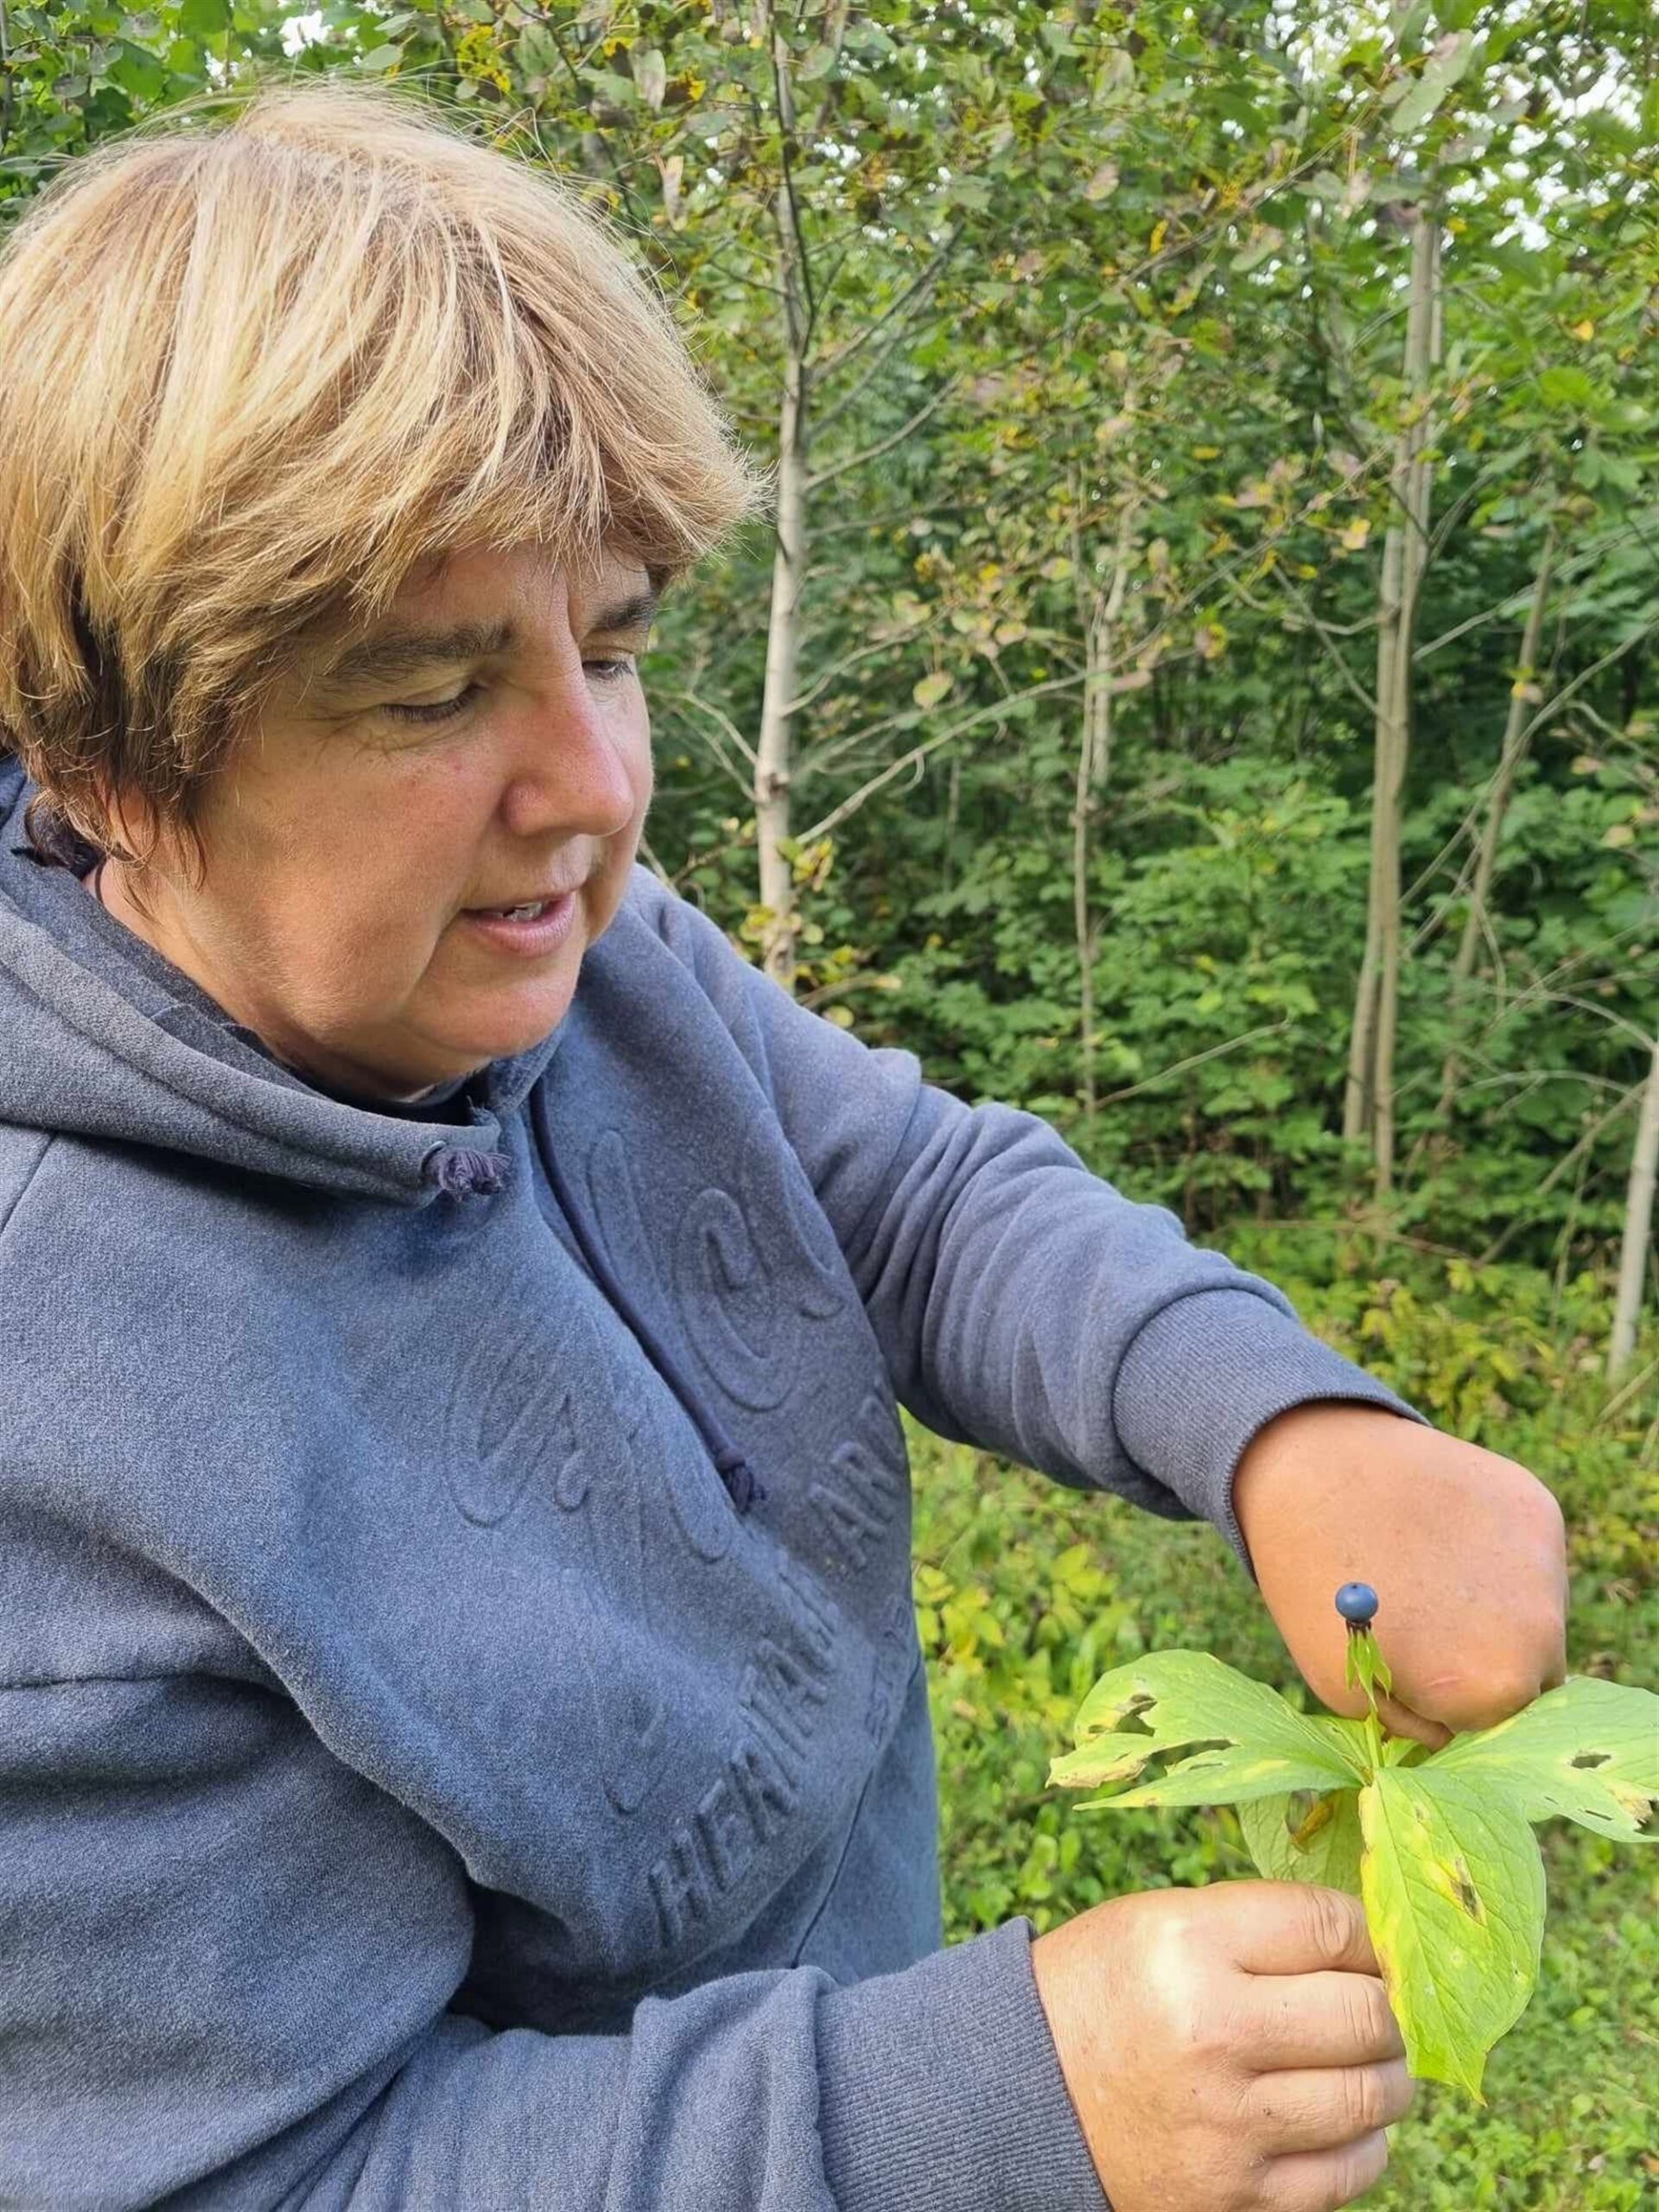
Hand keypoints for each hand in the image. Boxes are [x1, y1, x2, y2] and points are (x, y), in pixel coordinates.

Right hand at [1030, 1881, 1412, 2211]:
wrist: (1024, 2093)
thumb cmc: (1103, 1990)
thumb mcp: (1159, 1921)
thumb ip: (1258, 1925)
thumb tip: (1368, 1941)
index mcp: (1189, 1944)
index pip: (1329, 1926)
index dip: (1370, 1933)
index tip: (1372, 1944)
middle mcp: (1213, 2031)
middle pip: (1366, 2013)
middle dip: (1390, 2006)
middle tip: (1382, 2004)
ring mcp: (1229, 2122)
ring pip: (1371, 2096)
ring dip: (1389, 2074)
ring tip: (1374, 2060)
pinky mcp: (1236, 2195)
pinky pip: (1347, 2171)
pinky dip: (1365, 2142)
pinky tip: (1345, 2118)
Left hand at [1233, 1405, 1567, 1748]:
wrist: (1308, 1468)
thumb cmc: (1315, 1589)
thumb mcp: (1348, 1691)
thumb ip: (1415, 1727)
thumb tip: (1452, 1732)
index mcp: (1497, 1687)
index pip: (1492, 1728)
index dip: (1446, 1703)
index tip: (1407, 1667)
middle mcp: (1541, 1630)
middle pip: (1529, 1677)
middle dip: (1482, 1663)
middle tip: (1420, 1623)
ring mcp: (1546, 1563)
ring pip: (1536, 1617)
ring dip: (1495, 1610)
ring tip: (1425, 1574)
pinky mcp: (1538, 1510)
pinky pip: (1530, 1561)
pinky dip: (1496, 1558)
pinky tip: (1441, 1535)